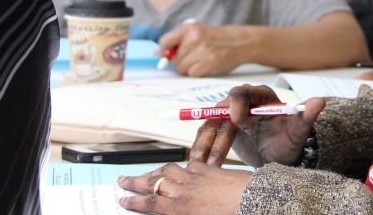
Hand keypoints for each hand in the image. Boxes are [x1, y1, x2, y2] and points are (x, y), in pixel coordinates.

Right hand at [118, 161, 250, 214]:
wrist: (251, 201)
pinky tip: (178, 166)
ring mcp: (195, 177)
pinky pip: (190, 162)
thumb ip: (181, 213)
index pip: (149, 204)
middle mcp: (183, 191)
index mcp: (180, 209)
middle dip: (135, 182)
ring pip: (168, 171)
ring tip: (145, 174)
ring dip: (154, 172)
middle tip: (121, 180)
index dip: (133, 202)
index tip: (122, 199)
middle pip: (152, 184)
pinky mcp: (208, 169)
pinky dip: (180, 165)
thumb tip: (169, 210)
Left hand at [159, 23, 253, 76]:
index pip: (166, 41)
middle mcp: (194, 39)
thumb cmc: (214, 38)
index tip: (163, 54)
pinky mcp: (208, 64)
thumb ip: (178, 40)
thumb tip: (158, 53)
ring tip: (198, 62)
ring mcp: (202, 52)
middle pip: (174, 59)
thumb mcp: (197, 31)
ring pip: (182, 68)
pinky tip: (204, 66)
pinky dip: (196, 73)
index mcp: (189, 28)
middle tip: (190, 58)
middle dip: (178, 62)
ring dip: (187, 68)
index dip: (163, 50)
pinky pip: (192, 74)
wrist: (239, 42)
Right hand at [189, 84, 324, 166]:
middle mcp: (242, 102)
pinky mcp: (222, 128)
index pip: (242, 92)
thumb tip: (320, 102)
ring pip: (212, 122)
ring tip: (214, 161)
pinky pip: (208, 134)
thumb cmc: (290, 141)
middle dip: (221, 125)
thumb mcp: (299, 131)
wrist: (279, 159)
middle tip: (227, 147)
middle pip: (222, 106)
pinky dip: (204, 147)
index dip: (238, 106)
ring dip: (211, 141)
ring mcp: (230, 115)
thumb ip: (307, 116)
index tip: (243, 124)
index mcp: (261, 96)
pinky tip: (205, 161)